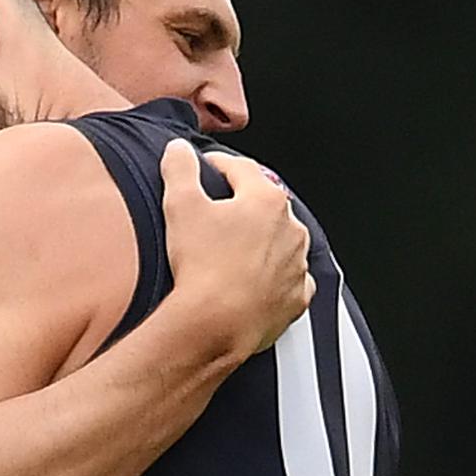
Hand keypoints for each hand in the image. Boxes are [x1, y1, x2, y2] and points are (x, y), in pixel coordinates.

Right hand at [159, 139, 314, 359]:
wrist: (215, 324)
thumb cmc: (202, 268)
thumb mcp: (180, 205)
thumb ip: (179, 168)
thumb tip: (179, 151)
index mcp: (265, 200)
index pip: (240, 169)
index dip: (217, 164)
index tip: (204, 168)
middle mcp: (290, 229)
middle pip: (262, 204)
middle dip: (239, 205)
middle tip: (211, 215)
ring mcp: (296, 264)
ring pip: (278, 241)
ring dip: (258, 240)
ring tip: (227, 251)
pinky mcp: (296, 297)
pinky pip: (287, 278)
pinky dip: (271, 275)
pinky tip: (247, 280)